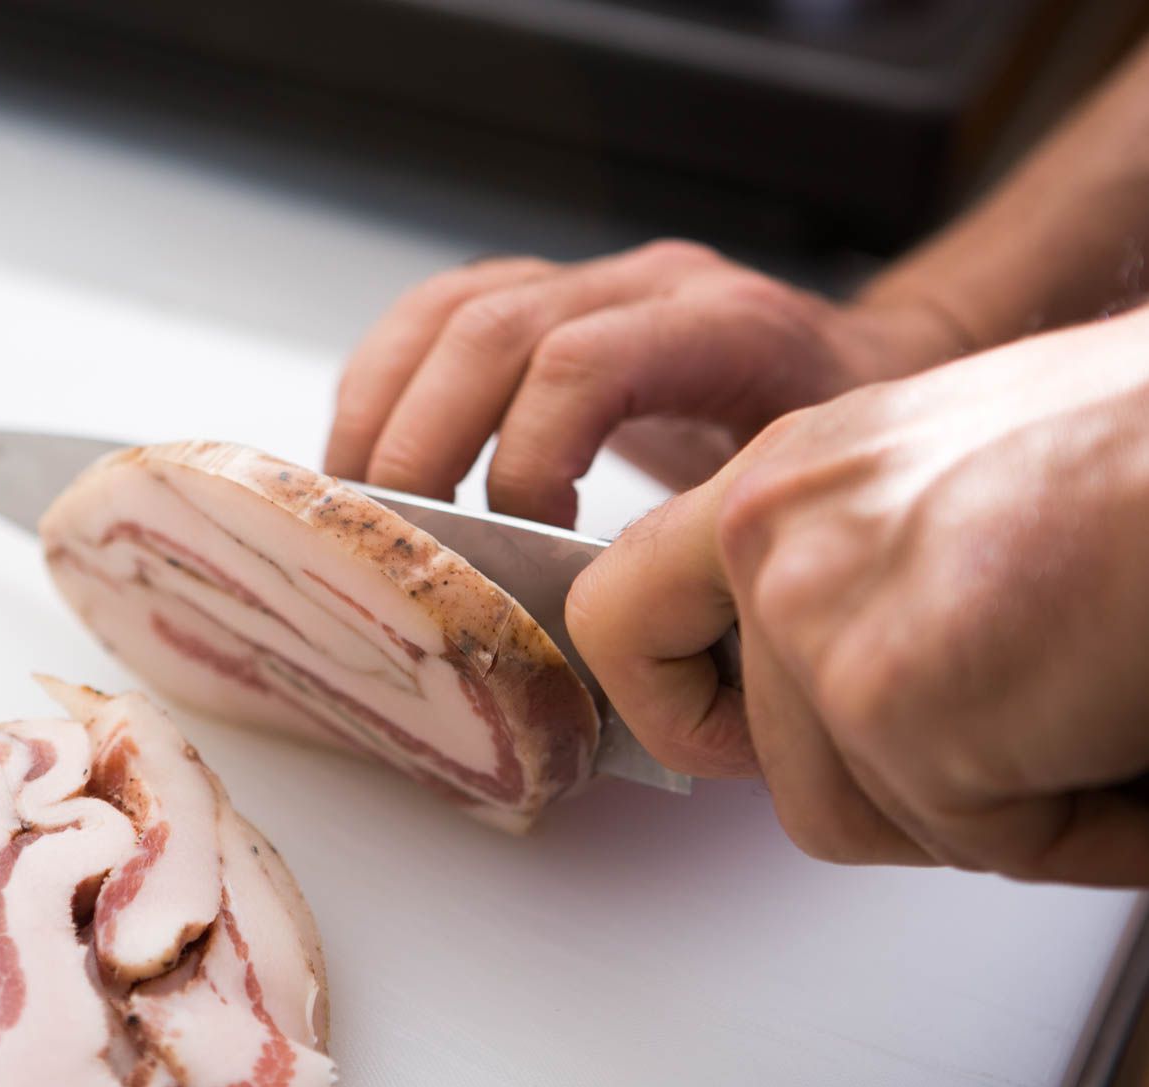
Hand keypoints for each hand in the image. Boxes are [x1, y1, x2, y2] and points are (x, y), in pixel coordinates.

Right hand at [324, 242, 966, 525]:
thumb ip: (730, 565)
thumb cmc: (843, 448)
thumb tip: (632, 668)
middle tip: (394, 547)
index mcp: (727, 329)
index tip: (520, 549)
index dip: (524, 459)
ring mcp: (593, 282)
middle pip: (492, 331)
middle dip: (422, 446)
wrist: (867, 368)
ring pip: (449, 313)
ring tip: (356, 509)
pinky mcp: (549, 299)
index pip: (585, 366)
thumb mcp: (813, 504)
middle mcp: (650, 286)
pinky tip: (368, 455)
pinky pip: (437, 316)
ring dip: (383, 411)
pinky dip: (384, 383)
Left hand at [566, 305, 1148, 884]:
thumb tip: (812, 699)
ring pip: (870, 815)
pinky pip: (977, 836)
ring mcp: (824, 614)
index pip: (622, 618)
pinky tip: (1128, 723)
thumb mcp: (946, 496)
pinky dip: (1085, 821)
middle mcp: (777, 531)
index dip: (676, 705)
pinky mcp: (898, 697)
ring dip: (1006, 799)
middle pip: (774, 764)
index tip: (728, 735)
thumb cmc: (1144, 455)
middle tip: (1019, 727)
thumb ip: (851, 582)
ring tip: (1096, 696)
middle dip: (902, 786)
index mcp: (785, 478)